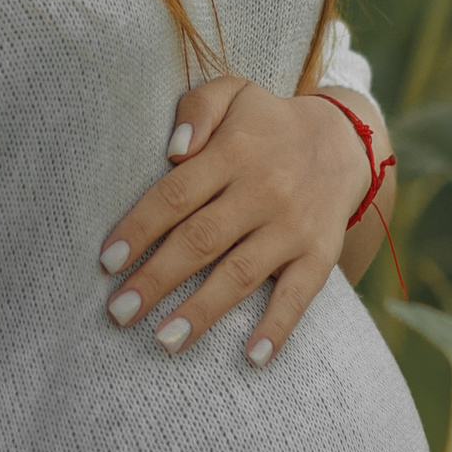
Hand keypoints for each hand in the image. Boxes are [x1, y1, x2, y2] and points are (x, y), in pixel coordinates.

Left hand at [97, 75, 372, 367]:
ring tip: (164, 341)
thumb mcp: (233, 93)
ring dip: (202, 311)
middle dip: (156, 279)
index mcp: (235, 153)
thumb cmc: (267, 122)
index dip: (139, 229)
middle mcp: (263, 192)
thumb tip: (174, 151)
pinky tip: (252, 358)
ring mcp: (293, 227)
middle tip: (118, 312)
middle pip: (201, 240)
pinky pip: (299, 295)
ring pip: (241, 273)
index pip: (176, 195)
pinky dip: (277, 328)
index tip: (107, 261)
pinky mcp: (320, 254)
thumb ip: (197, 109)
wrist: (344, 141)